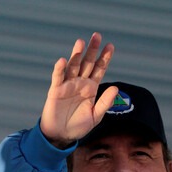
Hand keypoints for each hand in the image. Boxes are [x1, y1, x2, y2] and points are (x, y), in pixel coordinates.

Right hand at [39, 32, 117, 148]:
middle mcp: (80, 83)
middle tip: (97, 35)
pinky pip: (58, 78)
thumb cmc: (78, 126)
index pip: (99, 69)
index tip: (110, 46)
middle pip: (87, 63)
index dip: (104, 58)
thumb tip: (115, 87)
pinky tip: (63, 60)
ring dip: (76, 54)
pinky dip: (59, 69)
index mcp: (91, 88)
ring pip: (73, 66)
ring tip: (81, 42)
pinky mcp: (56, 91)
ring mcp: (67, 85)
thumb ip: (105, 102)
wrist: (61, 136)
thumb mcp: (96, 116)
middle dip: (92, 50)